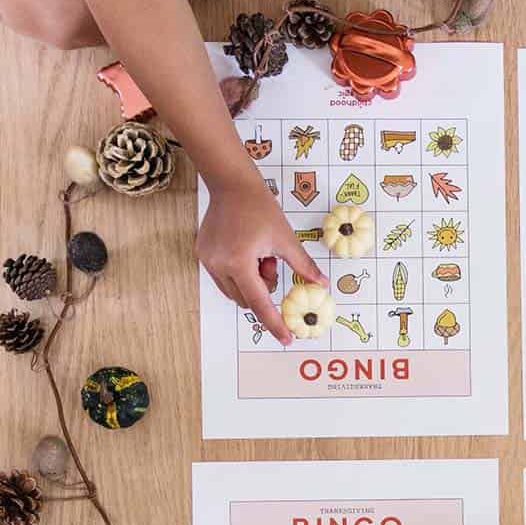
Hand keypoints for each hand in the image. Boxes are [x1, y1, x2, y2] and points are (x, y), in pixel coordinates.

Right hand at [196, 177, 324, 346]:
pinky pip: (224, 279)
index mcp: (240, 263)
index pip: (260, 304)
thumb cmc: (261, 208)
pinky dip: (239, 274)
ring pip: (235, 292)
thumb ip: (304, 266)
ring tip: (257, 254)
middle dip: (263, 289)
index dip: (274, 323)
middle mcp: (219, 265)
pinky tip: (245, 250)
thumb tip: (322, 284)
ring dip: (251, 283)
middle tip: (270, 263)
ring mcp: (208, 261)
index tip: (286, 339)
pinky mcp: (203, 255)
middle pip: (247, 300)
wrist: (232, 185)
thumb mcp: (286, 239)